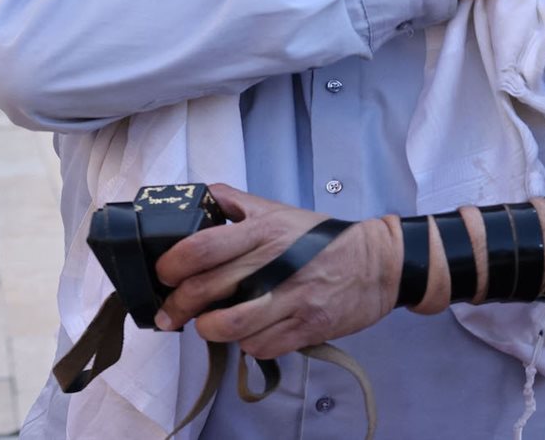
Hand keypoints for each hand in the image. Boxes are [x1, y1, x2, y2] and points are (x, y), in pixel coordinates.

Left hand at [153, 184, 398, 359]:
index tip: (164, 275)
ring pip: (231, 325)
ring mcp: (292, 298)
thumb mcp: (280, 210)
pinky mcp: (307, 327)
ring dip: (208, 330)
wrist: (379, 263)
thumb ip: (238, 204)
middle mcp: (276, 263)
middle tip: (171, 313)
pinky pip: (261, 346)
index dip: (172, 265)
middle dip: (179, 306)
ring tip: (206, 326)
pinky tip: (247, 335)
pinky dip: (246, 345)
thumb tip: (199, 198)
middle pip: (208, 290)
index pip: (203, 247)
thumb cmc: (324, 239)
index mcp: (265, 231)